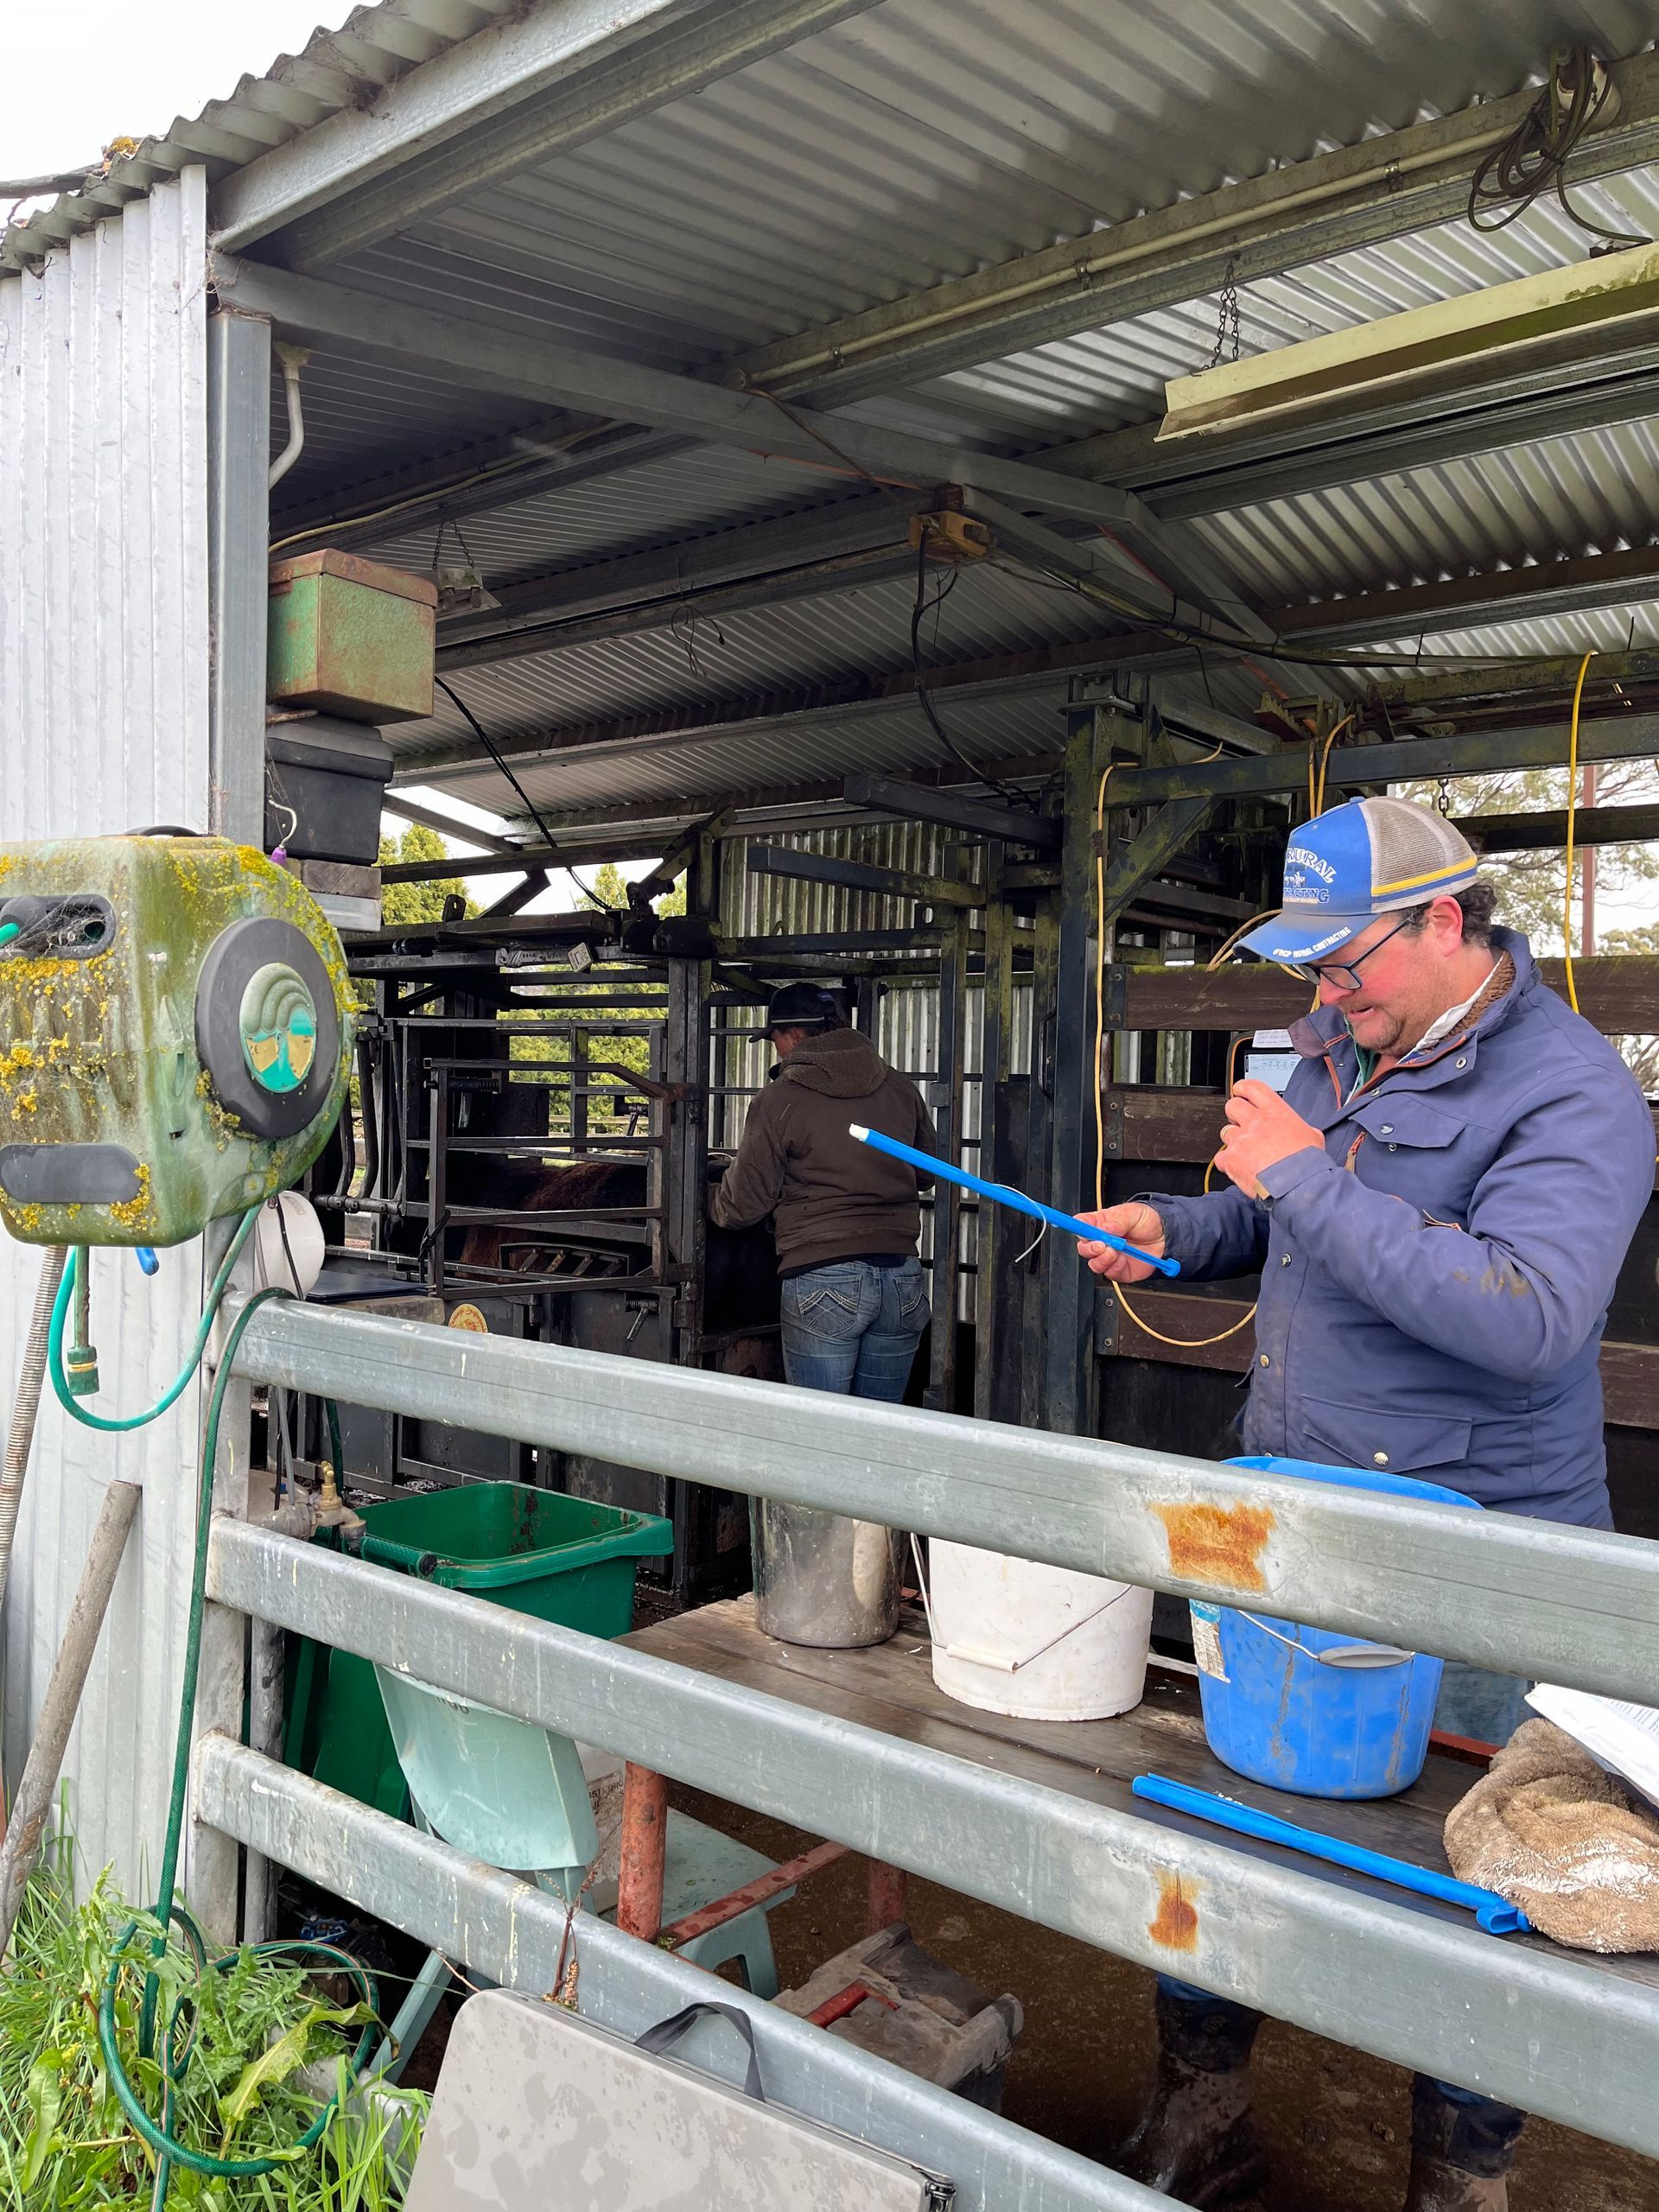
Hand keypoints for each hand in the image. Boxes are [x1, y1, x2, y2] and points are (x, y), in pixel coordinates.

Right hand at [1075, 1202, 1165, 1281]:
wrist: (1167, 1238)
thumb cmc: (1148, 1222)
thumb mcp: (1133, 1213)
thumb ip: (1119, 1221)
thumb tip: (1105, 1227)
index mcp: (1101, 1223)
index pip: (1081, 1224)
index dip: (1078, 1227)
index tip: (1082, 1230)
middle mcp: (1102, 1241)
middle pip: (1084, 1248)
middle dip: (1089, 1248)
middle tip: (1101, 1245)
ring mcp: (1109, 1257)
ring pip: (1094, 1264)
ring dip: (1102, 1259)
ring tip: (1115, 1252)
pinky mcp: (1119, 1270)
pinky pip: (1110, 1273)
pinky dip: (1114, 1267)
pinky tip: (1122, 1260)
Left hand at [1215, 1079, 1323, 1195]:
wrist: (1297, 1184)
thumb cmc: (1307, 1163)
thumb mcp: (1312, 1136)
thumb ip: (1299, 1128)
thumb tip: (1300, 1132)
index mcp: (1275, 1112)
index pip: (1252, 1088)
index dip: (1243, 1088)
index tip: (1240, 1091)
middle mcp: (1255, 1121)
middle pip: (1233, 1106)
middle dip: (1234, 1114)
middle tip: (1241, 1124)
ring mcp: (1241, 1139)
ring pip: (1225, 1132)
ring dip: (1233, 1140)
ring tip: (1246, 1153)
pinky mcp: (1231, 1159)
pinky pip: (1221, 1157)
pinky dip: (1227, 1163)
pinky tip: (1239, 1168)